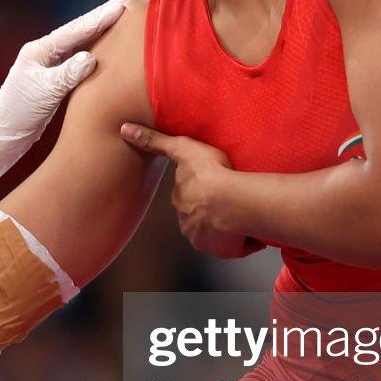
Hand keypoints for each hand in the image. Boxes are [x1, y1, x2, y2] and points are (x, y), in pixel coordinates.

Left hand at [0, 0, 132, 192]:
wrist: (3, 133)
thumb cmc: (18, 112)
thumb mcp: (44, 92)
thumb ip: (67, 74)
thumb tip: (91, 57)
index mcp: (41, 50)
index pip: (77, 30)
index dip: (102, 16)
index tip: (124, 2)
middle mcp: (47, 52)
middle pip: (81, 29)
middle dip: (105, 14)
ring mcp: (52, 64)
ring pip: (83, 42)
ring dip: (104, 29)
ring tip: (125, 16)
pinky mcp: (57, 78)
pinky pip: (82, 57)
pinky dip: (99, 49)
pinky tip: (111, 45)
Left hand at [119, 124, 261, 258]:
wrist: (231, 201)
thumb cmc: (209, 173)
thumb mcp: (181, 148)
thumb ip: (153, 141)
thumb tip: (124, 129)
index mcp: (181, 203)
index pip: (188, 196)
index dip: (201, 188)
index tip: (214, 182)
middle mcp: (189, 225)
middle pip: (202, 216)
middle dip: (213, 210)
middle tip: (232, 195)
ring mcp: (208, 240)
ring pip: (220, 232)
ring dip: (231, 225)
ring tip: (246, 210)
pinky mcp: (227, 251)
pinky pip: (240, 245)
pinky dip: (247, 239)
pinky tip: (255, 226)